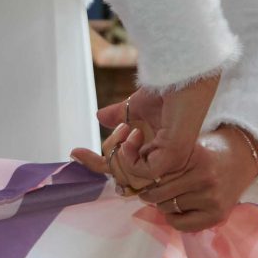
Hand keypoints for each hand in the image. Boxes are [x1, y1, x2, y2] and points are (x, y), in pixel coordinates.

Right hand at [69, 74, 219, 193]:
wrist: (182, 79)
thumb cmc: (166, 90)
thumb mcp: (135, 106)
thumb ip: (120, 116)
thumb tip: (100, 116)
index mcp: (157, 153)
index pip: (125, 171)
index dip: (98, 164)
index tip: (75, 153)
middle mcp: (165, 163)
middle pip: (125, 178)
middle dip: (110, 156)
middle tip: (120, 130)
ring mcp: (171, 163)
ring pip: (132, 177)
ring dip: (121, 153)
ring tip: (129, 129)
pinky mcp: (173, 158)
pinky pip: (142, 171)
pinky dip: (130, 155)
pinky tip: (135, 134)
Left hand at [132, 127, 257, 231]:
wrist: (244, 158)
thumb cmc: (209, 151)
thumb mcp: (188, 146)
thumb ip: (165, 157)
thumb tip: (132, 169)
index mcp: (196, 157)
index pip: (157, 173)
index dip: (145, 177)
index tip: (142, 177)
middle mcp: (204, 178)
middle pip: (159, 192)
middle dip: (149, 192)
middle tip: (148, 190)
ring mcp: (212, 198)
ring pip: (168, 208)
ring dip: (162, 204)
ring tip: (166, 197)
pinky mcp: (218, 215)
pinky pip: (182, 224)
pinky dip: (174, 219)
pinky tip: (178, 209)